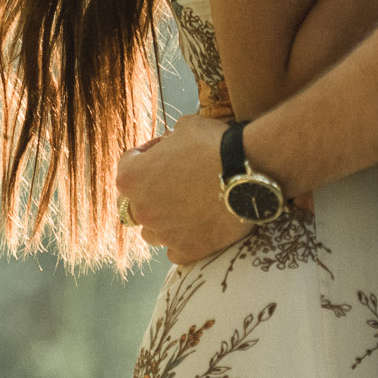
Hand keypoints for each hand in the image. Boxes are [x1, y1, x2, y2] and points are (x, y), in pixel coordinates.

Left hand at [117, 115, 249, 264]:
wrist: (249, 172)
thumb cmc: (215, 144)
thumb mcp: (185, 126)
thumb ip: (169, 139)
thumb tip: (171, 146)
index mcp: (132, 177)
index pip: (127, 165)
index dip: (146, 154)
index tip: (164, 151)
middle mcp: (141, 210)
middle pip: (133, 204)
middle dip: (148, 192)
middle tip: (173, 181)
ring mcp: (163, 234)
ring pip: (151, 231)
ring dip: (162, 219)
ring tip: (186, 206)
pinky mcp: (187, 251)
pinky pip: (175, 250)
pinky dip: (183, 239)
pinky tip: (198, 225)